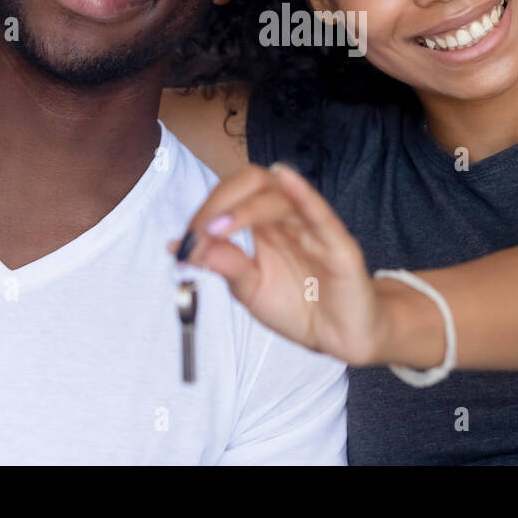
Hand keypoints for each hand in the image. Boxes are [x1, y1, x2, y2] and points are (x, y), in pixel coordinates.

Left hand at [171, 162, 382, 365]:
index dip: (206, 209)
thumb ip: (223, 265)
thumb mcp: (250, 290)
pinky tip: (286, 179)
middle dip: (220, 201)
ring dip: (245, 207)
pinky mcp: (339, 246)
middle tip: (200, 230)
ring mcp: (314, 228)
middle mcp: (289, 217)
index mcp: (265, 224)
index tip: (185, 239)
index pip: (233, 195)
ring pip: (280, 197)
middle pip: (254, 183)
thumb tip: (178, 245)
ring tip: (219, 229)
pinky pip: (320, 214)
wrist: (338, 338)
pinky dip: (302, 193)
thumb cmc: (298, 307)